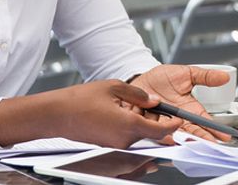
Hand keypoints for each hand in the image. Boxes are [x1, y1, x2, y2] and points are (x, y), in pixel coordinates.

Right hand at [0, 79, 181, 147]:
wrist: (57, 115)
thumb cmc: (80, 100)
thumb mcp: (113, 87)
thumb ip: (138, 94)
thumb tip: (154, 100)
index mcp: (129, 124)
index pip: (161, 131)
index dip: (174, 126)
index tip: (179, 120)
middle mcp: (124, 141)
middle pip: (152, 137)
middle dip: (161, 127)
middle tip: (165, 116)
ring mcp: (115, 147)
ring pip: (140, 141)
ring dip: (146, 131)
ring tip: (144, 117)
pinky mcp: (108, 148)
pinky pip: (128, 144)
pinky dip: (133, 135)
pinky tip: (128, 122)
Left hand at [131, 64, 230, 140]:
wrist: (140, 78)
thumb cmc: (163, 78)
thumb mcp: (187, 74)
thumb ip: (205, 77)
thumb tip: (224, 76)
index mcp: (189, 109)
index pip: (204, 121)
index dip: (213, 129)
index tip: (224, 136)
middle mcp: (176, 119)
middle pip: (191, 132)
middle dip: (200, 139)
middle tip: (208, 145)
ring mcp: (162, 123)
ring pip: (172, 134)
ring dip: (179, 138)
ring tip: (187, 140)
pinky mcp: (146, 123)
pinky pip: (152, 131)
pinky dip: (158, 134)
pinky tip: (165, 136)